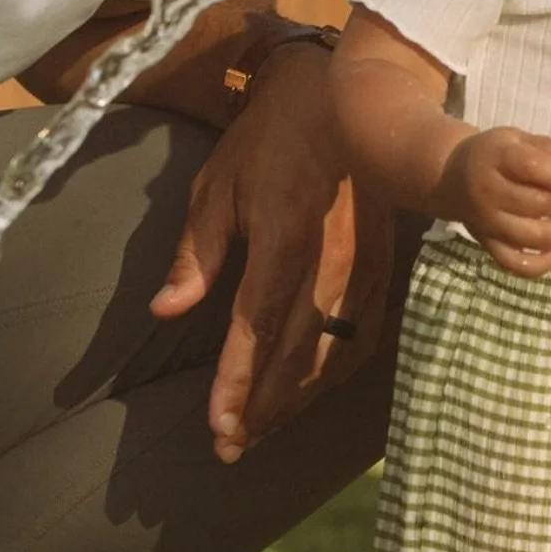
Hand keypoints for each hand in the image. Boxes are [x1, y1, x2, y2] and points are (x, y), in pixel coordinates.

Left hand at [150, 48, 392, 462]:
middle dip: (263, 408)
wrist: (343, 104)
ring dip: (297, 400)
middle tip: (230, 447)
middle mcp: (333, 263)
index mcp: (285, 239)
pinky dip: (334, 374)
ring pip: (333, 355)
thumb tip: (166, 310)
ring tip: (262, 429)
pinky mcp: (384, 271)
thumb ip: (195, 254)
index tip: (219, 427)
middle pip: (298, 355)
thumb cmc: (267, 142)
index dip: (237, 382)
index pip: (257, 328)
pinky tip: (310, 391)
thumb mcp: (215, 187)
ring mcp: (366, 270)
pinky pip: (361, 338)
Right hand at [435, 127, 550, 277]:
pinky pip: (517, 265)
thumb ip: (544, 145)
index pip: (534, 167)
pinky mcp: (488, 245)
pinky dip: (542, 264)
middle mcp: (487, 192)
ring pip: (532, 236)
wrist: (451, 178)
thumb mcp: (514, 139)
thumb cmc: (491, 156)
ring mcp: (487, 223)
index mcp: (494, 159)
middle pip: (538, 203)